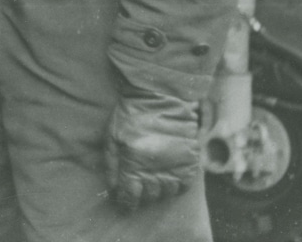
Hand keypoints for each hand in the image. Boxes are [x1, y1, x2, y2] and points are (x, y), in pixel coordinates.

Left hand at [104, 88, 201, 210]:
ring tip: (152, 178)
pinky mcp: (190, 161)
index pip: (130, 195)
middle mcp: (156, 167)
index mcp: (133, 162)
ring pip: (167, 192)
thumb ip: (111, 165)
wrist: (159, 96)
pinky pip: (184, 185)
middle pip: (149, 196)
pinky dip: (175, 185)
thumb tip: (113, 188)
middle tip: (137, 186)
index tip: (124, 204)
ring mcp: (175, 165)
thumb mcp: (112, 137)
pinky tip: (167, 175)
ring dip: (158, 189)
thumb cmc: (130, 114)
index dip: (126, 203)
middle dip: (141, 194)